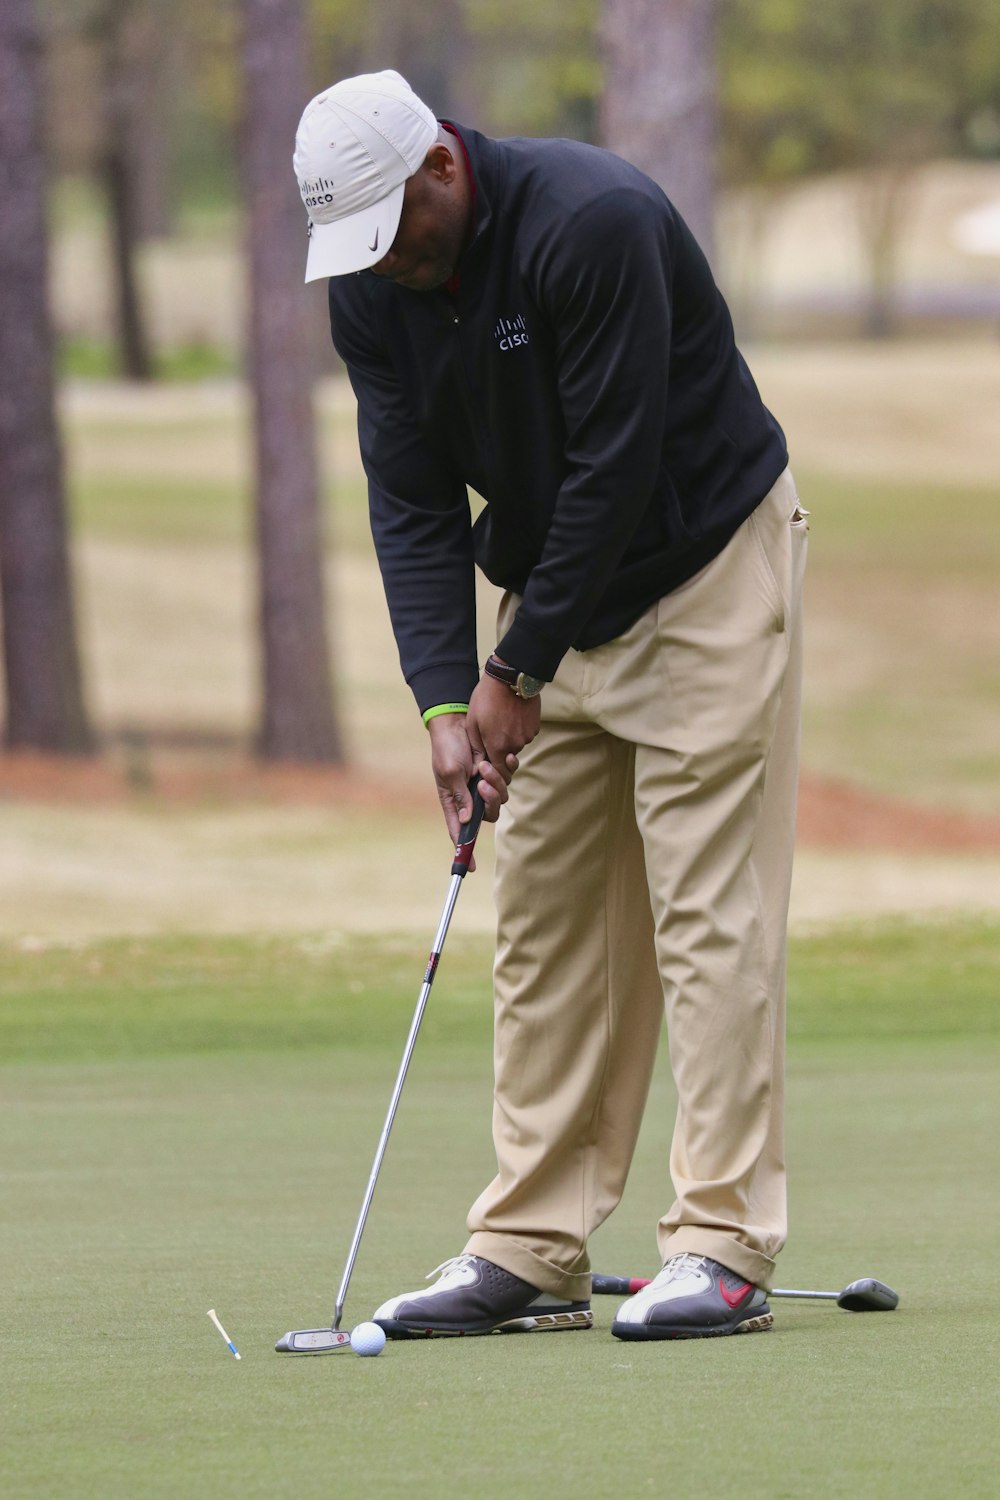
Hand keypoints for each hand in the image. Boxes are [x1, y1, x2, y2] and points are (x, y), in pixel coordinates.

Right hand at [426, 714, 511, 866]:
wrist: (456, 722)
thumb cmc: (446, 748)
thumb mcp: (449, 772)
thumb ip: (460, 796)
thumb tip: (467, 819)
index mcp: (453, 803)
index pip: (460, 832)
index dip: (464, 850)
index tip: (470, 868)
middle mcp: (470, 798)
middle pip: (489, 814)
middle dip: (490, 800)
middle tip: (483, 782)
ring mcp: (484, 785)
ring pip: (502, 796)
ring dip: (496, 781)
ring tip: (484, 763)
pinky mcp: (496, 770)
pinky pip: (509, 777)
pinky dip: (508, 768)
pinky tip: (504, 758)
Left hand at [466, 675, 539, 781]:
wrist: (510, 678)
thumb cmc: (486, 698)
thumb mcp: (473, 722)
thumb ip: (476, 747)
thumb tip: (477, 766)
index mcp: (498, 747)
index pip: (499, 771)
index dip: (493, 769)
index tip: (488, 760)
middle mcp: (515, 745)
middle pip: (507, 757)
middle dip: (500, 749)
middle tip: (492, 730)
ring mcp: (527, 736)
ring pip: (516, 745)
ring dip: (510, 738)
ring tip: (502, 719)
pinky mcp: (535, 727)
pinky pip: (525, 734)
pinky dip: (519, 729)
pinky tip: (512, 714)